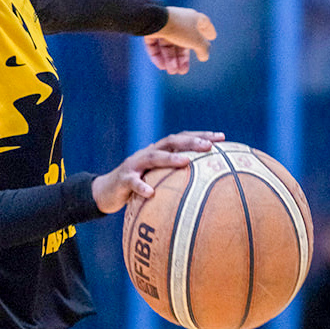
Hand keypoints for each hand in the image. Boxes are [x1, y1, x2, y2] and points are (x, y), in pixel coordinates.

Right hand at [92, 131, 223, 213]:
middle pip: (171, 141)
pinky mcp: (123, 179)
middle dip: (191, 142)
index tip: (222, 137)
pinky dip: (142, 186)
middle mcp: (148, 152)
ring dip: (170, 158)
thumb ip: (177, 179)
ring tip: (186, 162)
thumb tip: (207, 187)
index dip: (202, 135)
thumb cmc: (139, 187)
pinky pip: (133, 182)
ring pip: (153, 157)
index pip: (183, 138)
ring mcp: (135, 164)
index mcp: (160, 151)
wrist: (106, 191)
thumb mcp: (159, 180)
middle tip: (209, 146)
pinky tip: (151, 193)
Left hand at [144, 6, 214, 75]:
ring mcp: (165, 25)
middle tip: (183, 71)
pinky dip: (159, 56)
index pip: (204, 24)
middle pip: (183, 41)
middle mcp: (179, 20)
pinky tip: (162, 66)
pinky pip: (156, 45)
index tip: (212, 37)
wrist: (156, 21)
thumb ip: (204, 49)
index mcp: (193, 18)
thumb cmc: (180, 28)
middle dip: (182, 58)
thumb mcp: (197, 41)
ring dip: (171, 60)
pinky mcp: (152, 30)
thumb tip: (204, 56)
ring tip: (172, 71)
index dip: (208, 31)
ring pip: (169, 45)